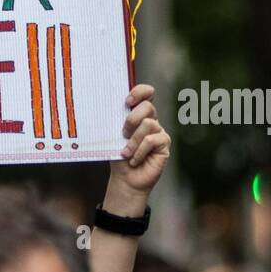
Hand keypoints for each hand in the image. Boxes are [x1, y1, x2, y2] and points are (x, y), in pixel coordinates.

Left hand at [106, 84, 169, 205]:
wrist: (125, 179)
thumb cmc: (118, 156)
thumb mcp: (113, 137)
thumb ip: (115, 122)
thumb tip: (106, 108)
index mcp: (138, 114)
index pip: (146, 94)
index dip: (140, 92)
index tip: (127, 101)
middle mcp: (151, 120)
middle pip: (148, 107)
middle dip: (132, 119)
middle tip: (123, 133)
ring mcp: (159, 132)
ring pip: (149, 124)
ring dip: (133, 140)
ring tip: (126, 152)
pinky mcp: (164, 144)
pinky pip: (152, 140)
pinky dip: (139, 151)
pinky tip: (134, 160)